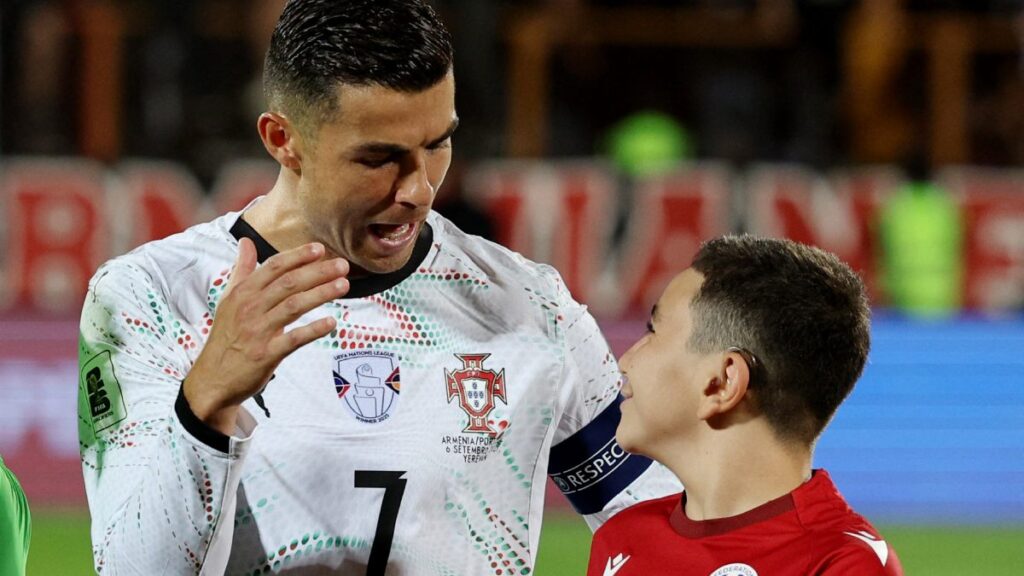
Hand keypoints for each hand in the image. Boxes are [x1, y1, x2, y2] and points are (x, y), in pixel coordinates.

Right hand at [183, 238, 348, 433]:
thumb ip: (242, 270)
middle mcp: (250, 308)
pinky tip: (332, 323)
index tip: (320, 249)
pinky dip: (313, 330)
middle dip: (317, 271)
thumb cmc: (225, 337)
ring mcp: (258, 331)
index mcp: (242, 293)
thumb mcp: (228, 300)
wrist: (212, 379)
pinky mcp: (266, 354)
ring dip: (321, 294)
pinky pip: (293, 339)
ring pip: (294, 306)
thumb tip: (246, 242)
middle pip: (288, 283)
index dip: (297, 256)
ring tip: (343, 285)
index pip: (273, 267)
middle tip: (342, 265)